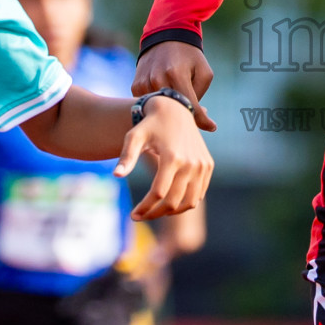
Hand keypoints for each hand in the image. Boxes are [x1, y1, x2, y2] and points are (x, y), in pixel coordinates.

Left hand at [120, 95, 214, 219]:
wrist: (175, 108)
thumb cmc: (149, 124)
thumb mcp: (134, 137)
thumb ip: (126, 157)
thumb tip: (116, 176)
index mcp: (172, 157)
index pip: (158, 193)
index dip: (144, 208)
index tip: (133, 215)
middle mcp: (191, 163)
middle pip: (173, 201)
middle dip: (155, 213)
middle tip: (141, 216)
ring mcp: (202, 165)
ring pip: (189, 202)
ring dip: (171, 212)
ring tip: (155, 211)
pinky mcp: (208, 165)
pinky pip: (199, 193)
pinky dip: (185, 202)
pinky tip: (169, 201)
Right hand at [133, 42, 216, 131]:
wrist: (165, 37)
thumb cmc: (189, 56)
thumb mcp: (203, 71)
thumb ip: (200, 94)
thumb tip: (199, 118)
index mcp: (176, 74)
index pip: (190, 105)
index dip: (201, 119)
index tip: (212, 126)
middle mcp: (158, 79)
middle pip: (173, 110)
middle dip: (185, 115)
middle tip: (193, 115)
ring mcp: (144, 83)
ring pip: (160, 109)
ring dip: (170, 110)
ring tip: (179, 104)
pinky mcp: (136, 86)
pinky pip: (149, 104)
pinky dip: (158, 105)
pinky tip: (165, 98)